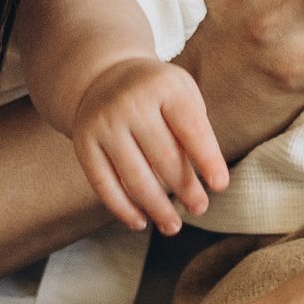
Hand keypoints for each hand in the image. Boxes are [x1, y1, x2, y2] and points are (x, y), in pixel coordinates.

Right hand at [70, 55, 229, 236]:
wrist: (103, 76)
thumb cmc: (156, 94)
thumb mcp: (181, 93)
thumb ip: (196, 129)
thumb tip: (207, 182)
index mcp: (164, 86)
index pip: (192, 129)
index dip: (208, 159)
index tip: (220, 186)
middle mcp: (131, 103)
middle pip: (164, 157)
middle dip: (185, 189)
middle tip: (199, 208)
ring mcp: (103, 123)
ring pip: (134, 178)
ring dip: (157, 208)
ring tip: (173, 226)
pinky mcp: (83, 143)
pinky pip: (103, 185)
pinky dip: (123, 209)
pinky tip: (140, 222)